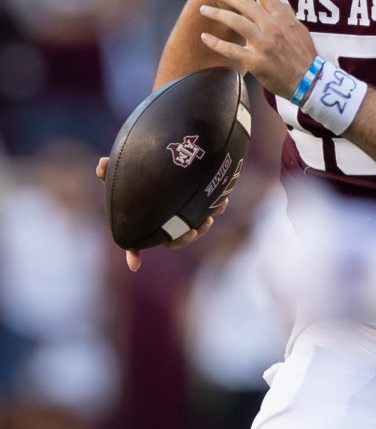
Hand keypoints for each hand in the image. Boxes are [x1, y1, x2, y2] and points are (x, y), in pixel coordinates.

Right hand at [96, 156, 226, 271]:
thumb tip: (101, 163)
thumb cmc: (142, 174)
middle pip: (172, 241)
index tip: (134, 265)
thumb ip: (111, 171)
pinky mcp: (198, 207)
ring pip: (192, 231)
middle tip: (191, 232)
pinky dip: (216, 209)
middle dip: (182, 239)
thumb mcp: (125, 174)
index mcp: (145, 222)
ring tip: (208, 220)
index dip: (133, 254)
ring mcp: (181, 217)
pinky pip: (209, 212)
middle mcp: (163, 224)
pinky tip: (222, 201)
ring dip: (201, 229)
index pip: (134, 243)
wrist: (170, 163)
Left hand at [198, 0, 316, 99]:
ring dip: (217, 14)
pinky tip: (205, 37)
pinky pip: (230, 48)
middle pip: (243, 3)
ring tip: (204, 10)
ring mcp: (262, 42)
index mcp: (282, 17)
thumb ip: (287, 15)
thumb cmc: (304, 56)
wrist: (308, 80)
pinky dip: (215, 42)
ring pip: (235, 21)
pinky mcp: (254, 59)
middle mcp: (271, 26)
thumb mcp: (300, 29)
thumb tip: (279, 2)